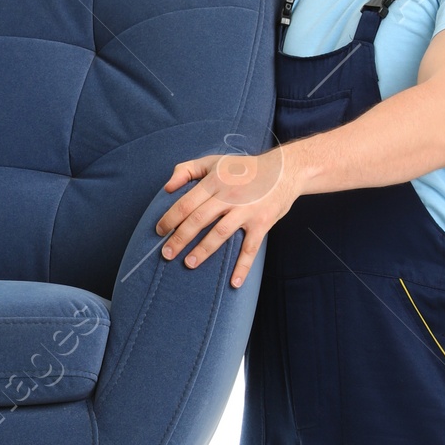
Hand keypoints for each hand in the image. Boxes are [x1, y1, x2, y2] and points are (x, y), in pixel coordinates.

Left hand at [155, 147, 297, 288]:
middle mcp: (229, 196)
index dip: (170, 219)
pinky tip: (234, 283)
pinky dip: (243, 266)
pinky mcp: (262, 223)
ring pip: (220, 233)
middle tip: (166, 254)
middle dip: (180, 238)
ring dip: (203, 250)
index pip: (187, 203)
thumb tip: (167, 188)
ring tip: (188, 264)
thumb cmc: (243, 168)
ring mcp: (246, 210)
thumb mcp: (214, 161)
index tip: (159, 231)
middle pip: (198, 220)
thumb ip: (187, 169)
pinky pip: (250, 248)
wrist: (284, 170)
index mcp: (214, 181)